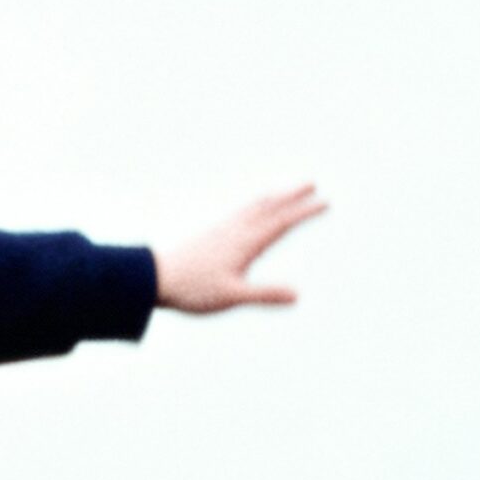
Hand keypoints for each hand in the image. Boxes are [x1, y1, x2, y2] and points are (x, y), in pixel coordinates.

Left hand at [154, 185, 325, 313]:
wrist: (153, 278)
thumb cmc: (192, 290)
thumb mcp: (232, 296)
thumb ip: (264, 295)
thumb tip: (297, 295)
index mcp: (246, 242)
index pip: (282, 223)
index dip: (305, 212)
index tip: (326, 201)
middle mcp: (236, 230)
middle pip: (269, 207)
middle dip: (292, 196)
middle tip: (313, 183)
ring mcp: (221, 229)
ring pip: (253, 207)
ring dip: (273, 197)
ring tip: (284, 190)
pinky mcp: (209, 233)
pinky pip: (238, 212)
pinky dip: (252, 205)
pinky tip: (248, 209)